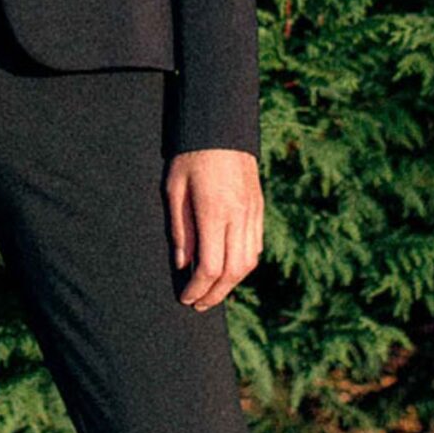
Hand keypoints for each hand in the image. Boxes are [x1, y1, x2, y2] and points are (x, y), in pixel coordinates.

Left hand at [165, 148, 263, 308]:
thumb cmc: (191, 156)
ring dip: (231, 283)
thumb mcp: (174, 190)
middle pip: (232, 272)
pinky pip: (256, 246)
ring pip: (248, 262)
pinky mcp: (259, 209)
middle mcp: (238, 216)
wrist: (222, 128)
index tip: (185, 298)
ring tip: (212, 292)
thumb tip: (183, 265)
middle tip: (198, 305)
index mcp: (214, 213)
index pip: (210, 266)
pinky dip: (243, 265)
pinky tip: (228, 270)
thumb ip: (180, 230)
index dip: (197, 289)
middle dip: (215, 294)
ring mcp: (253, 213)